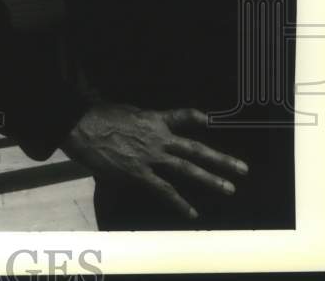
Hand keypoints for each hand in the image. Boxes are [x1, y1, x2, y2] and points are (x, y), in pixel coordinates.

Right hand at [61, 104, 248, 219]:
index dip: (196, 117)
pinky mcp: (140, 174)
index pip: (180, 116)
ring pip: (186, 169)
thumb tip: (141, 122)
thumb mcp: (123, 111)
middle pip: (194, 148)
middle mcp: (158, 138)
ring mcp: (151, 157)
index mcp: (153, 119)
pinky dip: (179, 202)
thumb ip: (138, 120)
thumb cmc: (96, 116)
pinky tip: (192, 213)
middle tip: (242, 169)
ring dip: (210, 179)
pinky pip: (164, 190)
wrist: (82, 128)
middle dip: (219, 159)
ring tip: (229, 188)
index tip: (210, 121)